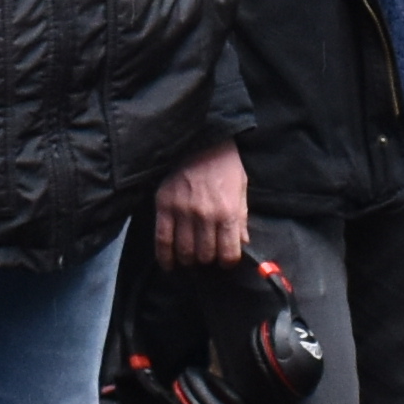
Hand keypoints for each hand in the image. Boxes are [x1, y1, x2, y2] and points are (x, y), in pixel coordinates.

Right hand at [151, 141, 250, 268]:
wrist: (199, 138)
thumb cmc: (224, 163)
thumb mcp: (242, 187)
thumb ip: (241, 218)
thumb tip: (242, 243)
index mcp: (228, 211)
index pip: (228, 253)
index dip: (228, 261)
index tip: (225, 259)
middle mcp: (205, 215)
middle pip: (205, 255)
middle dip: (208, 260)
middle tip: (207, 255)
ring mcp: (182, 211)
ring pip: (184, 252)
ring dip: (189, 259)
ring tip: (191, 257)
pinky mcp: (164, 206)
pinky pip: (162, 240)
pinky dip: (164, 257)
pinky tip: (169, 265)